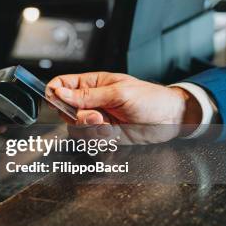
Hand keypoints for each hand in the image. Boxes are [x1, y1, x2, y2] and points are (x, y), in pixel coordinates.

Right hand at [45, 72, 202, 141]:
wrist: (171, 120)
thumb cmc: (150, 99)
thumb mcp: (119, 92)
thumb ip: (88, 95)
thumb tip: (61, 92)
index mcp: (91, 84)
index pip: (62, 84)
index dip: (55, 92)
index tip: (57, 101)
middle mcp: (90, 102)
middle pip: (65, 110)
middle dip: (78, 117)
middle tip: (97, 117)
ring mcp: (96, 119)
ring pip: (75, 128)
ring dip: (90, 130)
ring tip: (109, 127)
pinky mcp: (103, 134)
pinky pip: (88, 140)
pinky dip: (98, 141)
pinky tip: (112, 135)